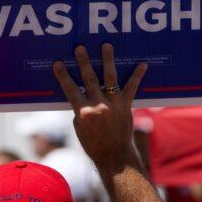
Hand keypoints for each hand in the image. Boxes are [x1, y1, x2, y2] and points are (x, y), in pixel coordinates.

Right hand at [52, 43, 146, 170]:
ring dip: (108, 60)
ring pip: (110, 78)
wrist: (114, 156)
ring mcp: (113, 105)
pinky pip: (132, 88)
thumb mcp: (79, 127)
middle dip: (84, 61)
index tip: (58, 62)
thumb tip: (81, 92)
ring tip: (107, 46)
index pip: (70, 89)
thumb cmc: (93, 144)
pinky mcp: (126, 107)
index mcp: (82, 112)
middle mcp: (97, 106)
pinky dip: (137, 76)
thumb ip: (80, 108)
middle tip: (80, 47)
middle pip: (89, 79)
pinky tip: (143, 64)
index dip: (63, 75)